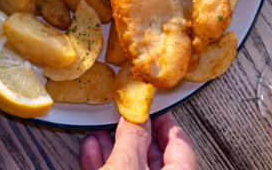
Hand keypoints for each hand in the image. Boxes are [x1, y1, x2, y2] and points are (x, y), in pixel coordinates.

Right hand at [80, 112, 197, 169]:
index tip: (154, 107)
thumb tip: (135, 117)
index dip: (166, 121)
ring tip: (100, 131)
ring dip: (114, 148)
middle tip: (125, 117)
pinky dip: (103, 164)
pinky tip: (91, 150)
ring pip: (132, 168)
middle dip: (134, 135)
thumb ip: (132, 137)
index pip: (181, 145)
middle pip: (155, 157)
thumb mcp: (125, 164)